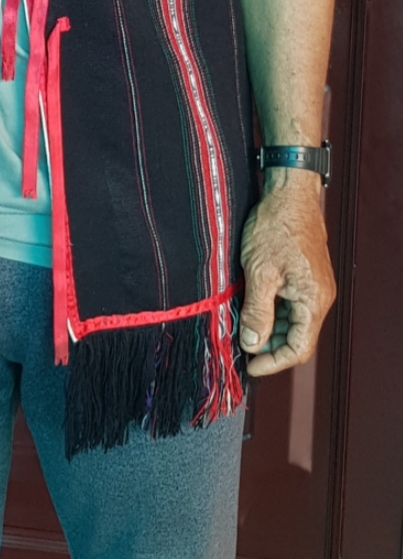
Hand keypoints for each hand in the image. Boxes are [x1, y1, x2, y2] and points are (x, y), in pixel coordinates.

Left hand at [238, 167, 335, 377]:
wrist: (289, 192)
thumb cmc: (277, 226)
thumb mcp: (259, 271)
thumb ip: (257, 311)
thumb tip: (252, 343)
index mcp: (313, 300)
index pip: (298, 349)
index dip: (272, 362)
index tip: (249, 365)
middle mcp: (319, 297)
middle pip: (296, 338)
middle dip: (268, 345)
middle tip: (239, 345)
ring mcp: (314, 287)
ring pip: (292, 322)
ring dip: (268, 327)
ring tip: (241, 323)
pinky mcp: (305, 277)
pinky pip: (291, 304)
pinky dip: (272, 310)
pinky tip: (251, 304)